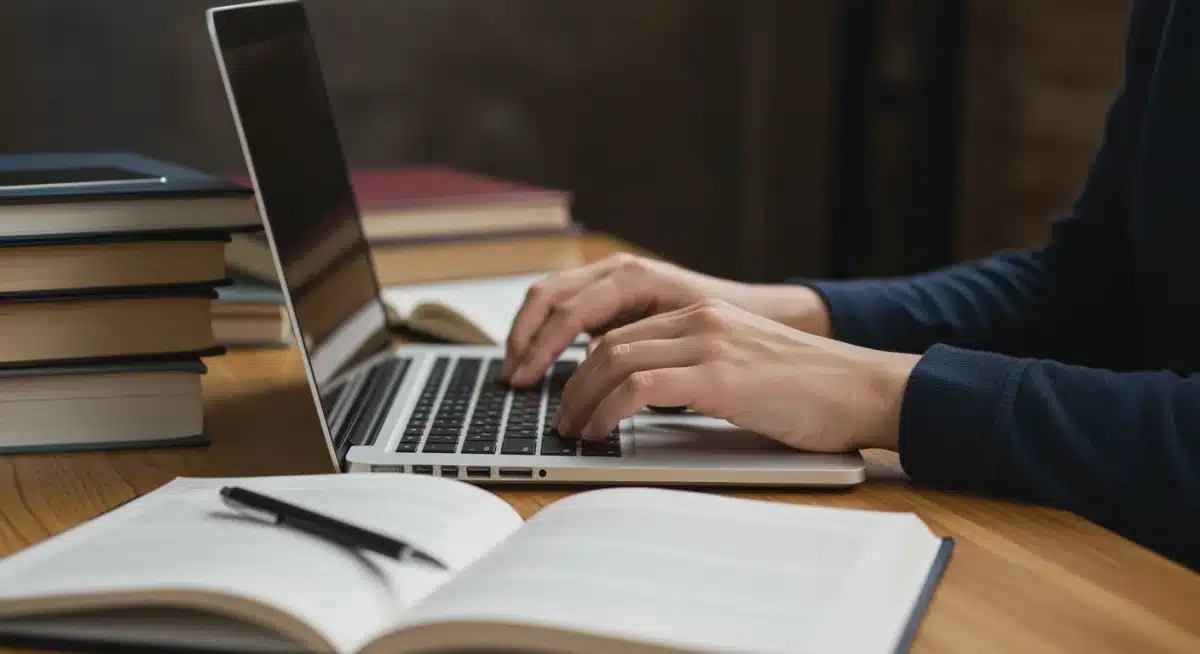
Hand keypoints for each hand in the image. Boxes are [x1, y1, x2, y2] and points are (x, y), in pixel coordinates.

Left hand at [554, 299, 919, 452]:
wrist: (863, 390)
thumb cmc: (811, 392)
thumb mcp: (742, 368)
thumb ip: (696, 370)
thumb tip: (646, 399)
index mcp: (704, 315)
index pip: (622, 332)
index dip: (585, 367)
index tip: (570, 397)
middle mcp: (701, 320)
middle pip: (608, 343)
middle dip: (572, 384)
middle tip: (560, 419)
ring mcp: (709, 344)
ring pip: (614, 361)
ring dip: (582, 400)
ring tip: (573, 432)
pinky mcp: (718, 376)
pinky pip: (639, 387)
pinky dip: (608, 410)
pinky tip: (601, 431)